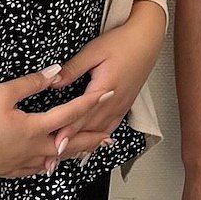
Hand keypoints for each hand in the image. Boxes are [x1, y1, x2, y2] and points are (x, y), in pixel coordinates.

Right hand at [0, 65, 113, 176]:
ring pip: (55, 159)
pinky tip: (51, 164)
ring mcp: (21, 162)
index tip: (109, 94)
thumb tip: (56, 73)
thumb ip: (32, 83)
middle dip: (92, 138)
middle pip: (70, 144)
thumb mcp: (3, 94)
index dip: (92, 102)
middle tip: (110, 137)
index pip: (71, 113)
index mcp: (35, 128)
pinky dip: (49, 165)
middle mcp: (34, 148)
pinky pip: (36, 169)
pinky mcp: (9, 170)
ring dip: (73, 153)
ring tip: (87, 151)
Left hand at [50, 0, 164, 157]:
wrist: (147, 38)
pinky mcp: (125, 103)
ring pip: (100, 131)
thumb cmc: (122, 41)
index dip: (68, 132)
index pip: (82, 114)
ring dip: (83, 145)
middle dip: (71, 145)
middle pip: (89, 128)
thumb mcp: (94, 50)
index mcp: (105, 87)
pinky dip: (99, 138)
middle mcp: (114, 100)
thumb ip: (73, 68)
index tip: (55, 146)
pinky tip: (91, 146)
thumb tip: (54, 82)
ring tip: (66, 159)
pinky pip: (111, 126)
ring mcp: (121, 104)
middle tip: (52, 161)